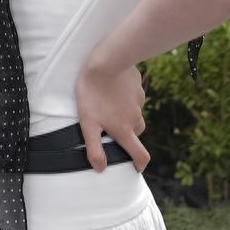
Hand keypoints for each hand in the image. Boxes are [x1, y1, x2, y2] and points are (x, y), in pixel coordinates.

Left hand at [74, 53, 149, 172]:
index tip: (136, 167)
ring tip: (110, 106)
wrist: (107, 62)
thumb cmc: (93, 93)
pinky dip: (127, 98)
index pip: (141, 155)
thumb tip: (101, 168)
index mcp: (124, 130)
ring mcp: (138, 101)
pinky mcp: (137, 86)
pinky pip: (134, 96)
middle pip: (137, 133)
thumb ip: (94, 148)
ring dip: (126, 115)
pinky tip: (114, 89)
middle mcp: (135, 118)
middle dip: (128, 135)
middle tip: (112, 129)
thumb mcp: (88, 123)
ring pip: (135, 113)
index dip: (140, 164)